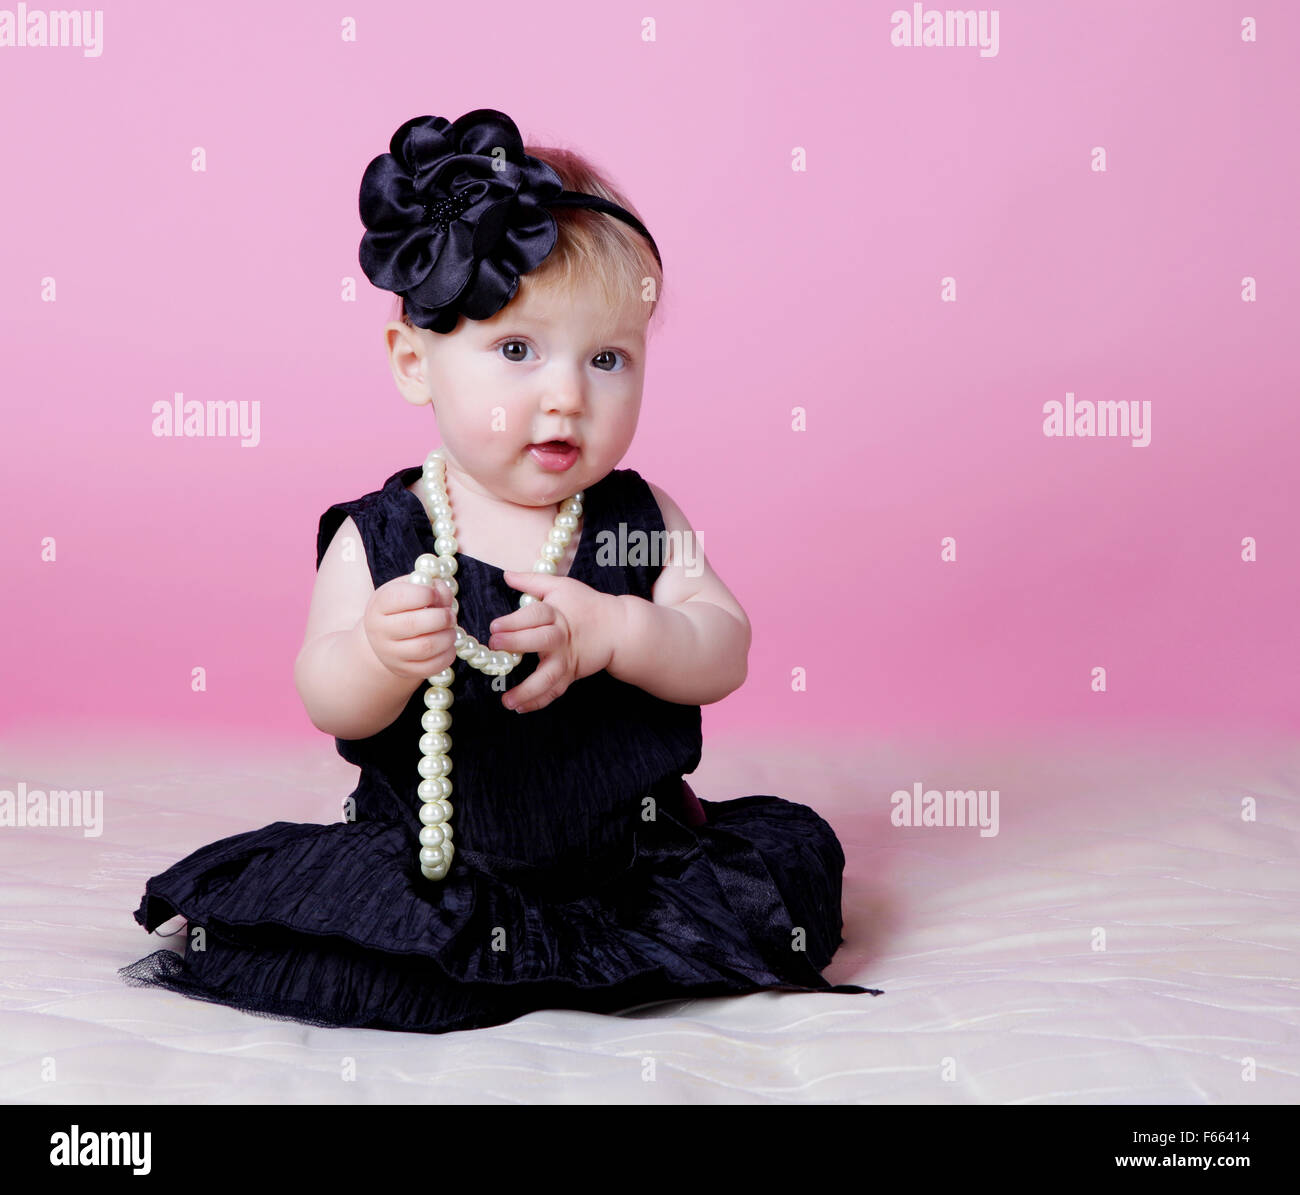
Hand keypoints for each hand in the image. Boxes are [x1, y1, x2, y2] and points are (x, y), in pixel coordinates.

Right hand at [362, 575, 457, 681]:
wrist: (386, 638)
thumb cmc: (402, 608)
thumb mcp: (408, 590)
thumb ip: (428, 585)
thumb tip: (443, 592)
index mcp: (379, 606)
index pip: (399, 597)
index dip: (424, 593)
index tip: (435, 593)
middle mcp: (381, 631)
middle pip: (413, 624)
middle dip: (441, 617)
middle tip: (450, 615)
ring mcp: (391, 654)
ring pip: (425, 647)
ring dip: (447, 636)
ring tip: (450, 629)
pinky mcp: (405, 670)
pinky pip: (432, 666)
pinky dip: (448, 654)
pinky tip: (448, 645)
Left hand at [487, 570, 622, 712]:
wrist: (618, 628)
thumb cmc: (587, 604)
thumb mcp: (561, 586)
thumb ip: (532, 581)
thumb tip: (506, 575)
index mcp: (557, 614)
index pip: (534, 615)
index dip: (514, 621)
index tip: (493, 627)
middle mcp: (561, 638)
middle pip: (540, 641)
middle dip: (516, 643)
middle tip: (494, 646)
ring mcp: (566, 660)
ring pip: (548, 677)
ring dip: (527, 691)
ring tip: (506, 701)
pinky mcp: (571, 674)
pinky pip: (554, 691)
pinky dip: (539, 702)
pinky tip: (521, 708)